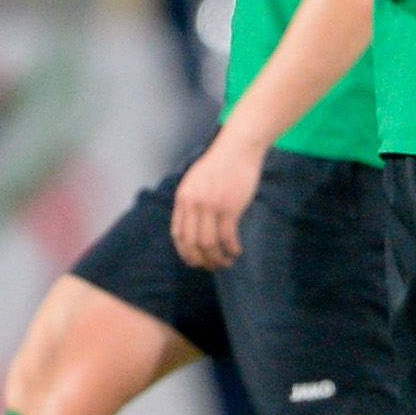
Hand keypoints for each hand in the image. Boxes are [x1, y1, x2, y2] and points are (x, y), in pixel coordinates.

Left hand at [170, 131, 265, 270]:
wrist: (238, 148)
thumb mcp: (196, 181)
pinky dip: (232, 249)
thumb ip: (192, 202)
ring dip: (218, 258)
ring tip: (226, 261)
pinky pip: (227, 237)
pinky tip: (236, 251)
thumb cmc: (219, 164)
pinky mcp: (229, 208)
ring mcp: (210, 206)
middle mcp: (193, 204)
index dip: (185, 252)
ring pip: (209, 244)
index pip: (178, 234)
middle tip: (211, 267)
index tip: (194, 260)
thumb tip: (194, 227)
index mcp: (182, 198)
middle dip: (201, 260)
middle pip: (192, 244)